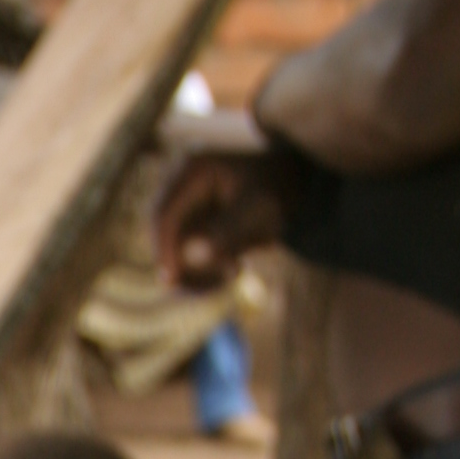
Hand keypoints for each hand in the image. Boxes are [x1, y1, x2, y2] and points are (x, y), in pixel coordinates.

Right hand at [150, 144, 292, 290]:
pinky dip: (208, 261)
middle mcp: (182, 180)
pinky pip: (191, 244)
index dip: (163, 249)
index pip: (163, 214)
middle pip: (163, 230)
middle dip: (181, 262)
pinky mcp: (196, 212)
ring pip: (176, 241)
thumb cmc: (281, 183)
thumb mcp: (259, 207)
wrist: (296, 171)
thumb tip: (195, 258)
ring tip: (232, 275)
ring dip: (197, 266)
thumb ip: (228, 231)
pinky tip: (233, 267)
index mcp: (193, 169)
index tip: (171, 281)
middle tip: (205, 289)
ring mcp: (187, 196)